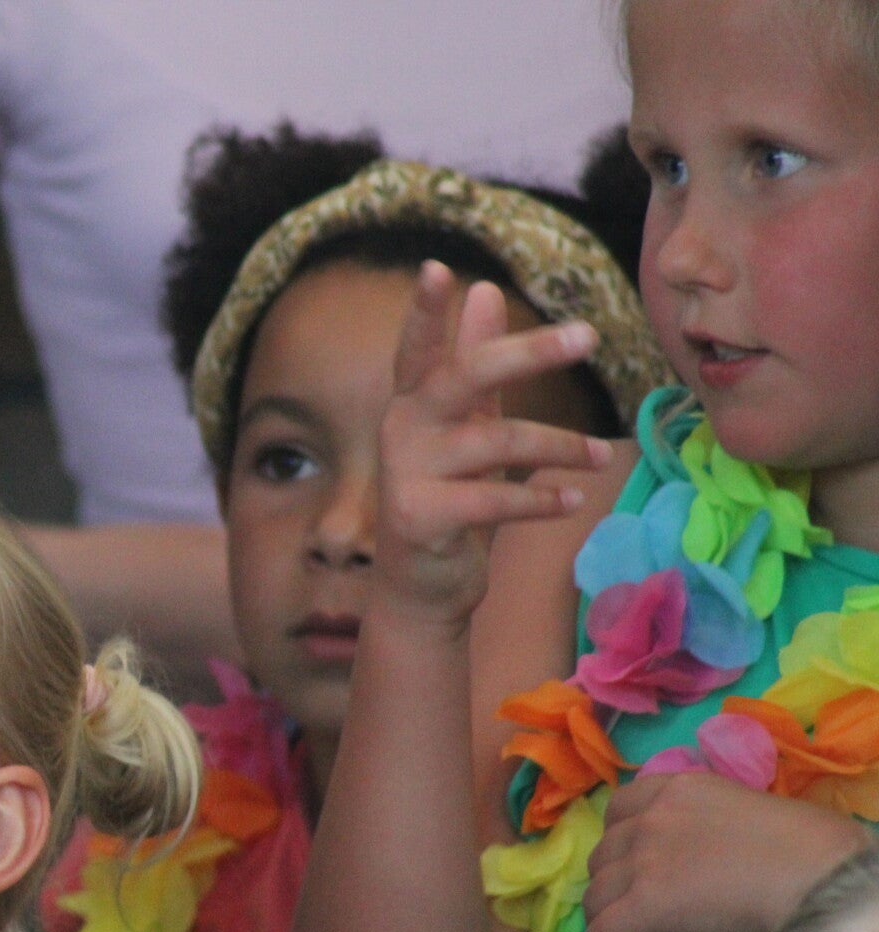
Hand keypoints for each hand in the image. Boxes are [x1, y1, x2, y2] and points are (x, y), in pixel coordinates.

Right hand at [374, 263, 610, 628]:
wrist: (420, 589)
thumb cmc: (449, 498)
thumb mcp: (464, 427)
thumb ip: (474, 364)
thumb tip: (485, 290)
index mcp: (412, 405)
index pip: (418, 351)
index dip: (425, 312)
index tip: (438, 269)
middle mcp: (402, 432)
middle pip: (463, 379)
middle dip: (526, 354)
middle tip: (588, 334)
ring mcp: (407, 475)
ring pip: (496, 442)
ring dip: (560, 447)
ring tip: (602, 457)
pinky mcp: (421, 519)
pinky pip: (494, 499)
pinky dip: (540, 499)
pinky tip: (571, 500)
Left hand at [581, 772, 871, 931]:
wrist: (825, 881)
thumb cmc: (818, 851)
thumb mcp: (758, 813)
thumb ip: (722, 824)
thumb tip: (727, 856)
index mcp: (684, 788)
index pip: (623, 807)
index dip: (620, 840)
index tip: (632, 865)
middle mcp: (654, 817)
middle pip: (606, 854)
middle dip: (613, 883)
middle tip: (635, 911)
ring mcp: (644, 859)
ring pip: (597, 895)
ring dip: (606, 921)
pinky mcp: (644, 905)